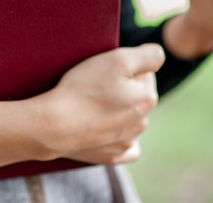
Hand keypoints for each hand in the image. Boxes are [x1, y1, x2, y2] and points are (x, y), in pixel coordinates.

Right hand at [0, 44, 163, 178]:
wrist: (54, 125)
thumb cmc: (84, 89)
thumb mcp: (118, 59)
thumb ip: (149, 55)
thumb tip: (159, 57)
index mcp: (148, 98)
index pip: (144, 71)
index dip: (124, 66)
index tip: (105, 70)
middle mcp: (142, 122)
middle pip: (136, 95)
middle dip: (122, 88)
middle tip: (95, 85)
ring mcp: (127, 142)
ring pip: (128, 118)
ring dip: (116, 110)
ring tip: (91, 105)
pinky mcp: (111, 156)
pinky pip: (123, 145)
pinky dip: (117, 137)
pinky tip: (104, 129)